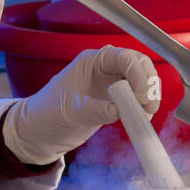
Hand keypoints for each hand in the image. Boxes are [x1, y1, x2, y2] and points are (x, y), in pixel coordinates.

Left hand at [1, 46, 159, 164]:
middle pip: (138, 65)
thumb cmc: (47, 114)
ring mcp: (111, 83)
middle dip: (148, 82)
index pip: (123, 57)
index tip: (142, 95)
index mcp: (92, 61)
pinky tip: (142, 118)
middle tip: (149, 105)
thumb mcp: (69, 112)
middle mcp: (104, 68)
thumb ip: (94, 110)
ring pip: (141, 80)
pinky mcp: (114, 100)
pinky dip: (143, 106)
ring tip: (147, 113)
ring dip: (149, 94)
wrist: (39, 132)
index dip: (138, 74)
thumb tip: (117, 110)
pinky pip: (136, 98)